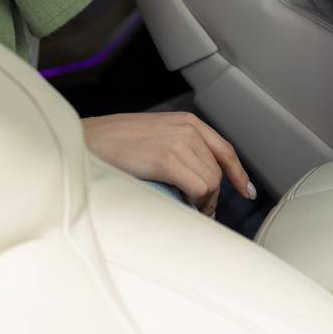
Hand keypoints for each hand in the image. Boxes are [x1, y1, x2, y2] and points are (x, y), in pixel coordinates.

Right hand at [81, 111, 255, 215]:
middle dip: (212, 196)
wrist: (85, 141)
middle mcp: (187, 128)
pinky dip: (196, 203)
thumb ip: (177, 148)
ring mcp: (179, 142)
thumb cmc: (112, 144)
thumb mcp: (154, 137)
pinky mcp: (168, 159)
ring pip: (210, 183)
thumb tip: (193, 178)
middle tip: (200, 211)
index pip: (224, 150)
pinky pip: (198, 189)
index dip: (238, 173)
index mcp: (186, 122)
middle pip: (218, 172)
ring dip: (203, 202)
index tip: (246, 191)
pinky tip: (185, 207)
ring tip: (187, 209)